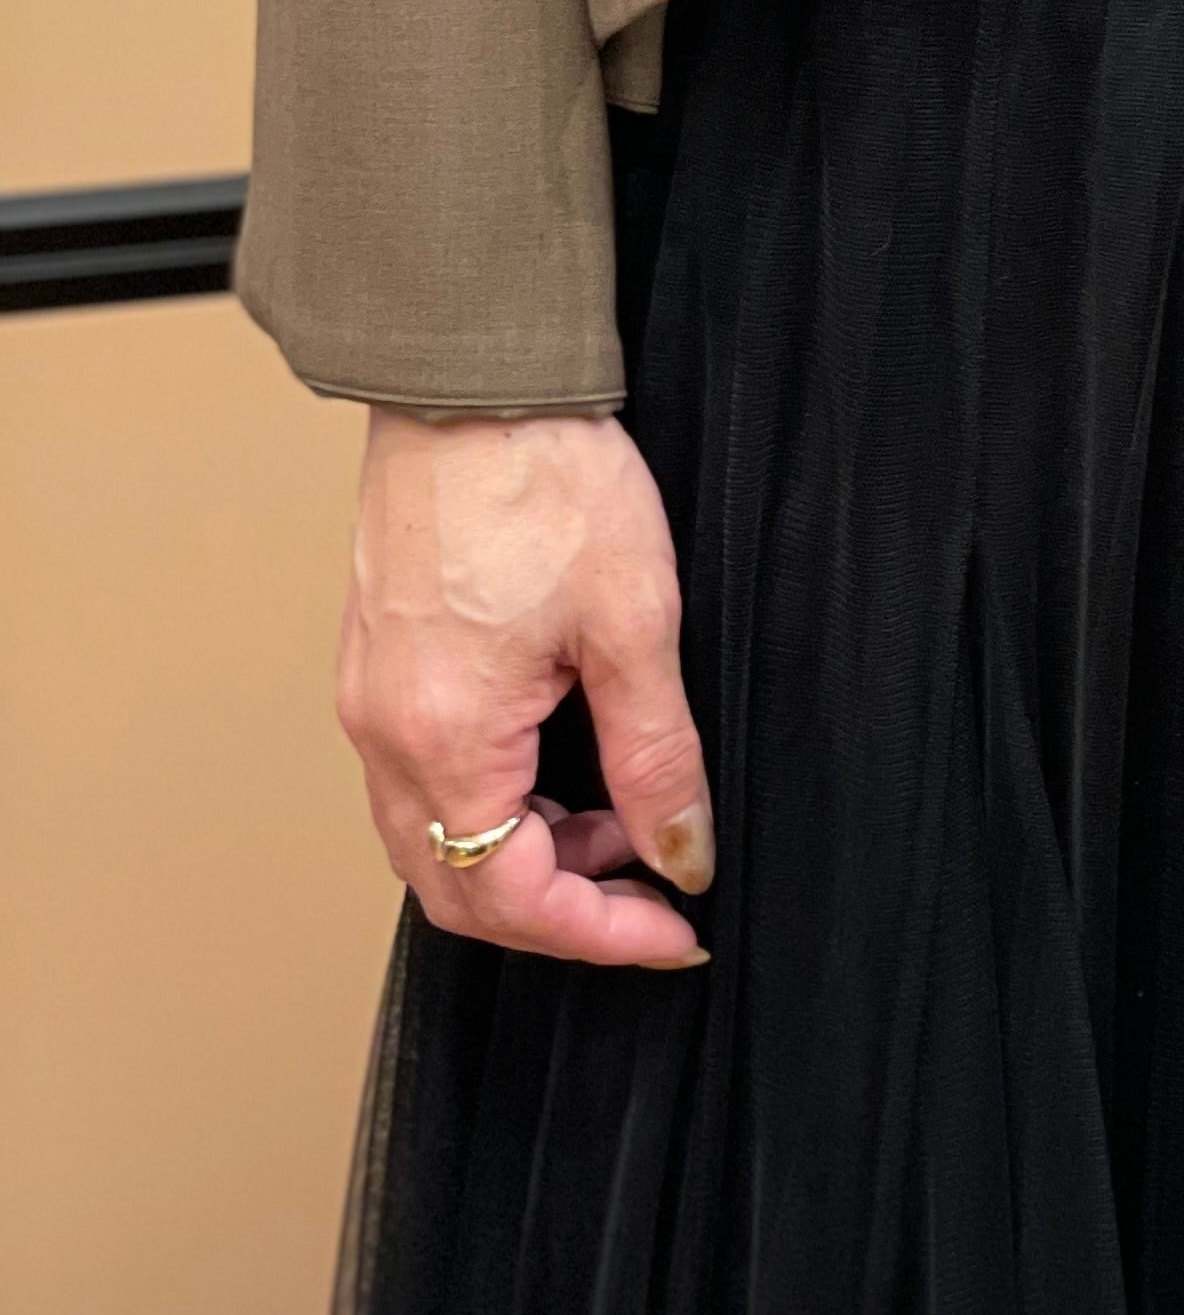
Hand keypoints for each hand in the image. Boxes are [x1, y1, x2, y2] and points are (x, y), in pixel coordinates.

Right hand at [338, 407, 713, 968]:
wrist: (474, 380)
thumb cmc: (545, 478)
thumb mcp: (636, 624)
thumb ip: (658, 756)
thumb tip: (682, 852)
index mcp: (444, 741)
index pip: (512, 900)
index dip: (603, 934)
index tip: (676, 931)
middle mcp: (386, 737)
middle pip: (458, 890)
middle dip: (563, 909)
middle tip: (654, 883)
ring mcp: (371, 701)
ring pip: (438, 838)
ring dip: (531, 853)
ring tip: (627, 807)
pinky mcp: (380, 666)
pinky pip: (426, 779)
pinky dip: (499, 800)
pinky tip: (569, 757)